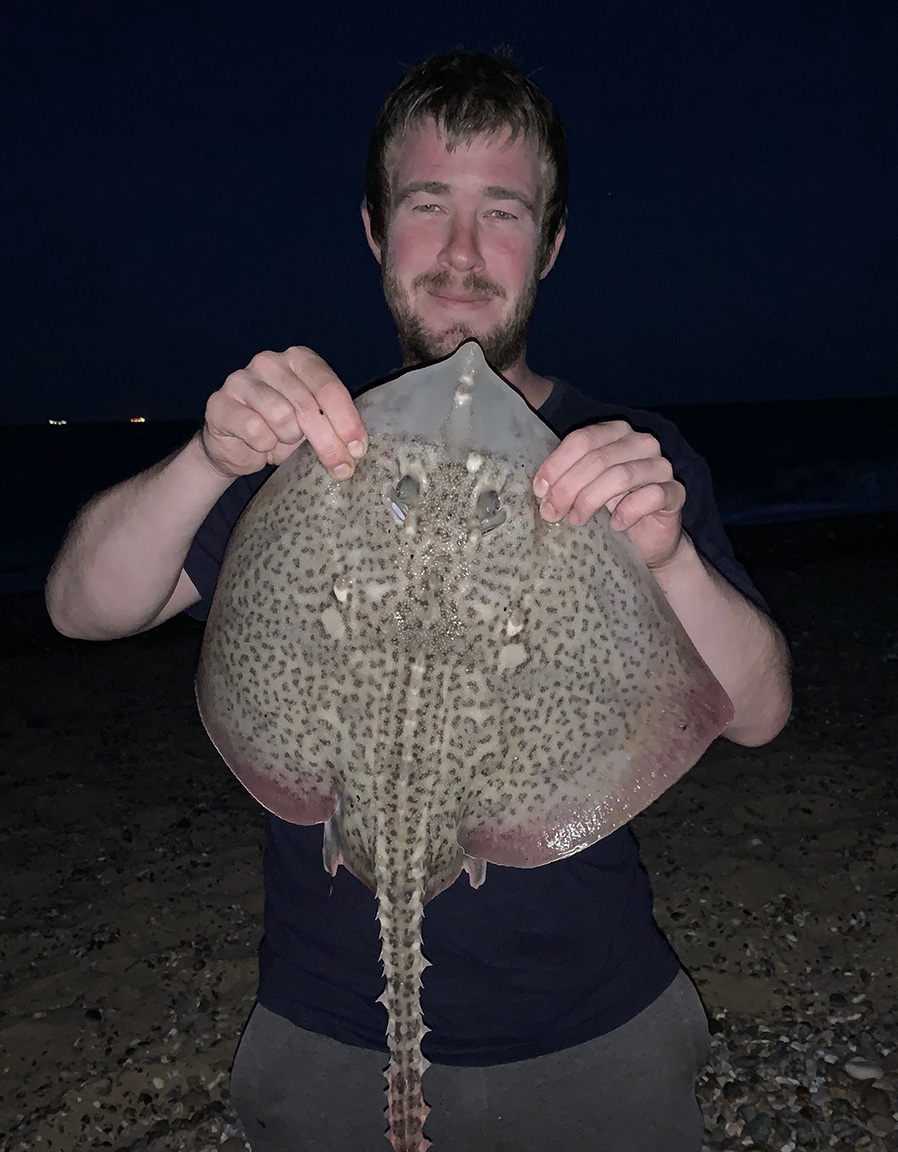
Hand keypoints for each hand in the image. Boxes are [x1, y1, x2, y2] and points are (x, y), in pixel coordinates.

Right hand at [200, 346, 367, 479]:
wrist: (236, 448)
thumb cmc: (279, 431)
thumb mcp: (313, 424)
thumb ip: (334, 425)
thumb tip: (356, 448)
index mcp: (299, 359)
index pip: (328, 387)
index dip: (346, 420)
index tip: (357, 449)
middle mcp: (270, 361)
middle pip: (308, 405)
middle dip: (328, 442)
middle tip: (340, 468)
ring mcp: (241, 379)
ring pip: (282, 416)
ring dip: (287, 439)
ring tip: (281, 441)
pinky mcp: (219, 402)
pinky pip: (254, 429)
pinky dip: (263, 445)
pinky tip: (260, 443)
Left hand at [532, 421, 685, 568]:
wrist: (648, 541)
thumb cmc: (612, 508)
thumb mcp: (584, 488)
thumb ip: (567, 478)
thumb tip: (541, 488)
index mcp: (616, 433)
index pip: (582, 440)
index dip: (557, 465)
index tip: (540, 491)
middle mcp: (642, 443)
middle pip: (597, 459)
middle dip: (568, 487)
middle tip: (552, 512)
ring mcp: (661, 466)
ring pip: (620, 476)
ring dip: (591, 500)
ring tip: (576, 519)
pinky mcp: (675, 492)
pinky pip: (650, 496)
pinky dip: (627, 512)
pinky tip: (615, 525)